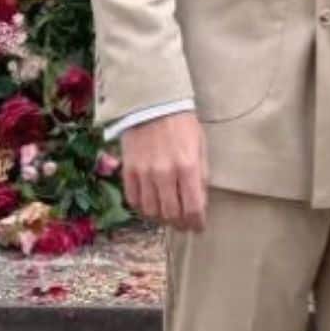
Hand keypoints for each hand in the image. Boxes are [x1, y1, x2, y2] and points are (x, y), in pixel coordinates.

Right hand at [119, 111, 208, 231]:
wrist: (152, 103)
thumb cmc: (182, 124)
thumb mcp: (200, 147)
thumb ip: (201, 175)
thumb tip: (200, 202)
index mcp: (188, 167)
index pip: (193, 208)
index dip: (197, 223)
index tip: (198, 227)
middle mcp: (165, 173)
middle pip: (172, 214)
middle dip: (180, 224)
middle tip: (184, 225)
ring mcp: (144, 173)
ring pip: (151, 211)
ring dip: (161, 219)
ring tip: (168, 216)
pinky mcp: (129, 170)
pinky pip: (133, 200)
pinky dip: (142, 208)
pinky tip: (150, 205)